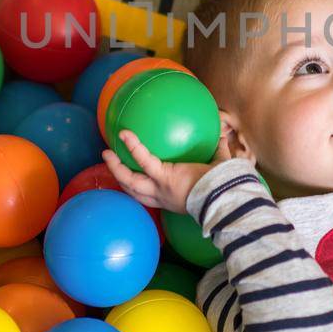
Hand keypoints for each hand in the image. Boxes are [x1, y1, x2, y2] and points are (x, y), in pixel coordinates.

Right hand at [103, 130, 225, 213]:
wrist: (225, 194)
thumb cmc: (225, 185)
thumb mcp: (218, 168)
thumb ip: (218, 151)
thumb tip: (221, 135)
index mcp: (174, 198)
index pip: (152, 196)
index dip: (142, 188)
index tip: (136, 178)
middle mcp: (164, 196)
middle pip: (135, 192)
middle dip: (121, 180)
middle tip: (112, 165)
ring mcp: (161, 188)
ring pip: (131, 181)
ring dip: (116, 167)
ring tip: (106, 152)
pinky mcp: (164, 177)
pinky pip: (144, 160)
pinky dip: (133, 146)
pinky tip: (125, 133)